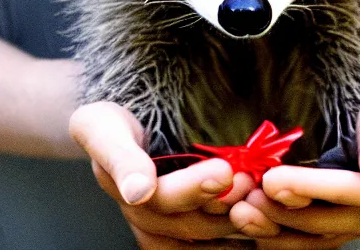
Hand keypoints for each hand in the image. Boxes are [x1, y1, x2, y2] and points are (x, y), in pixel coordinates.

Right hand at [69, 102, 255, 248]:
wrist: (116, 127)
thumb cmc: (109, 120)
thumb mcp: (101, 128)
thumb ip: (121, 158)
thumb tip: (139, 192)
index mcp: (124, 191)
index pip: (162, 197)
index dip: (194, 187)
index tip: (224, 170)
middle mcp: (144, 216)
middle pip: (188, 222)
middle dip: (222, 201)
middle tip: (249, 180)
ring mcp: (162, 225)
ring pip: (203, 236)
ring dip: (233, 219)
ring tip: (258, 195)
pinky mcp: (181, 224)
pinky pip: (207, 242)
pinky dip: (235, 231)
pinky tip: (258, 220)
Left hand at [228, 94, 359, 248]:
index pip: (345, 191)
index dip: (308, 188)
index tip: (272, 180)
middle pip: (321, 221)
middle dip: (281, 210)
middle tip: (246, 197)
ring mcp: (345, 228)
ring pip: (306, 237)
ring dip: (272, 227)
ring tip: (240, 213)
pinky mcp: (326, 230)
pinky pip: (298, 240)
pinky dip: (272, 231)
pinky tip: (248, 220)